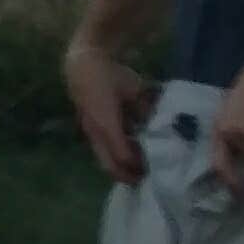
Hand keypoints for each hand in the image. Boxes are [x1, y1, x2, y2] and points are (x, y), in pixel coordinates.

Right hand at [62, 44, 153, 183]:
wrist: (83, 65)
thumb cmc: (110, 76)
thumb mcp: (134, 89)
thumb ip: (145, 108)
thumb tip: (160, 123)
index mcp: (108, 125)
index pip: (123, 156)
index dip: (138, 166)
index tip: (155, 170)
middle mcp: (97, 133)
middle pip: (110, 166)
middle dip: (128, 176)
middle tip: (145, 179)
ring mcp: (90, 133)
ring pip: (104, 160)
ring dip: (120, 168)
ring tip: (138, 170)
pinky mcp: (89, 130)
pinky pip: (102, 150)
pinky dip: (114, 156)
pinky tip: (128, 154)